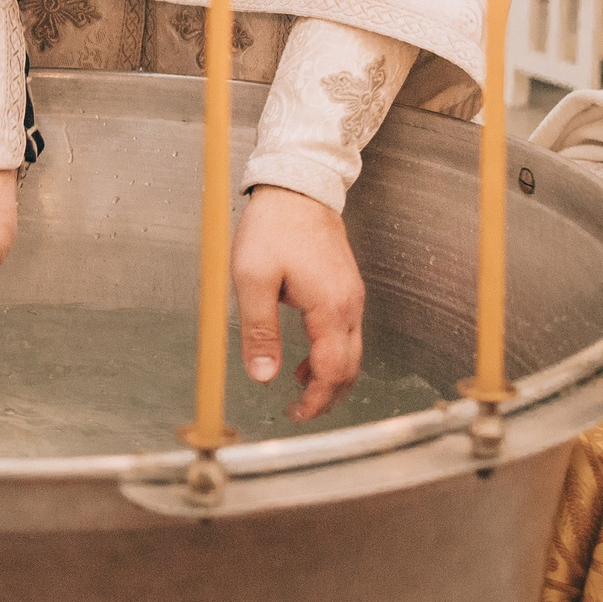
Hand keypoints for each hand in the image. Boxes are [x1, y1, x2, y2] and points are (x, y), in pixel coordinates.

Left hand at [233, 185, 365, 420]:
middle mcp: (349, 305)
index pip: (332, 372)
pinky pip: (345, 333)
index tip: (295, 414)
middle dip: (326, 396)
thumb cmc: (274, 226)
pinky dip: (329, 354)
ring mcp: (350, 296)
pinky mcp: (344, 287)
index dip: (316, 401)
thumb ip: (258, 331)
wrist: (297, 186)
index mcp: (330, 308)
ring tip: (297, 388)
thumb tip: (263, 376)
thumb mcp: (252, 279)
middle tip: (299, 411)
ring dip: (328, 376)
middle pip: (349, 368)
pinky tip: (305, 356)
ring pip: (350, 352)